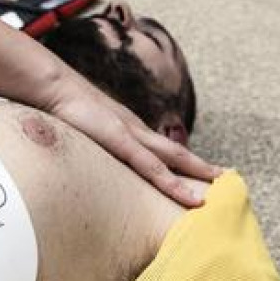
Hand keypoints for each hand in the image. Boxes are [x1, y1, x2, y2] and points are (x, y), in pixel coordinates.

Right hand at [44, 73, 221, 206]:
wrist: (53, 85)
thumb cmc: (62, 106)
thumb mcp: (79, 127)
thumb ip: (88, 139)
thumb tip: (86, 152)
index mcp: (126, 128)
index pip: (160, 148)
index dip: (181, 160)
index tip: (200, 172)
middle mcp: (135, 130)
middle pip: (175, 152)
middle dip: (200, 166)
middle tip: (226, 178)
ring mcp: (130, 134)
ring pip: (172, 159)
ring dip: (197, 172)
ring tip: (220, 184)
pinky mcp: (120, 140)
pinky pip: (151, 167)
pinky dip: (172, 181)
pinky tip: (188, 194)